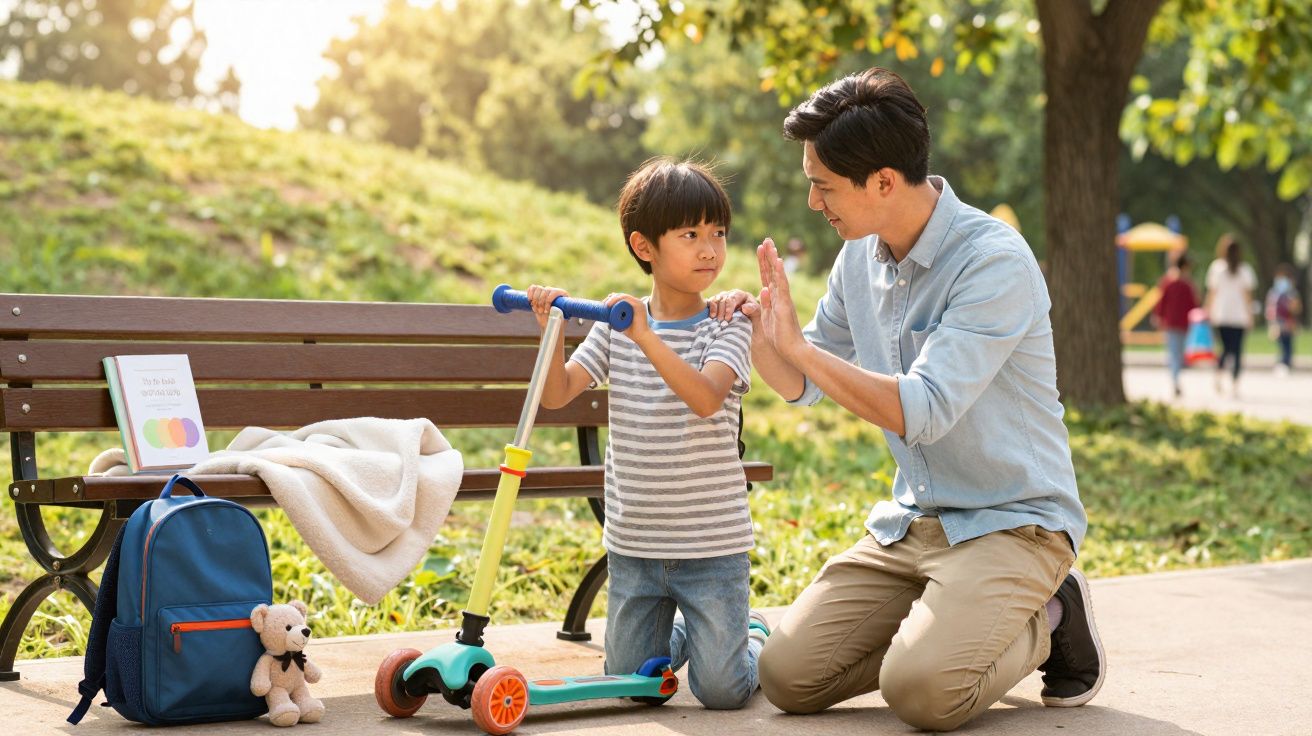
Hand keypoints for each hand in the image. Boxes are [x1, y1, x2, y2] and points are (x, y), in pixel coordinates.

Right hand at [526, 284, 568, 328]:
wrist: (550, 323)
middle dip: (541, 302)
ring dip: (535, 300)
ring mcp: (546, 291)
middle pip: (545, 290)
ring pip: (538, 288)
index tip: (546, 311)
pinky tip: (530, 301)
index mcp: (563, 295)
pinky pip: (533, 287)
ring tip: (536, 309)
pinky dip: (530, 293)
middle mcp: (554, 291)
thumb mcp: (560, 319)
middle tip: (540, 312)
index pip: (554, 292)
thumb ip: (559, 314)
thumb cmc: (557, 322)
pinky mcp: (538, 292)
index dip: (548, 301)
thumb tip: (553, 308)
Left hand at [605, 293, 649, 340]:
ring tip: (606, 304)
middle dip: (611, 298)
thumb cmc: (632, 332)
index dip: (612, 298)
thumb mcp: (622, 325)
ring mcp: (638, 303)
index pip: (621, 297)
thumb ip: (617, 323)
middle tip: (603, 303)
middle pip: (621, 295)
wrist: (641, 337)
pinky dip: (618, 300)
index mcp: (633, 305)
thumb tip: (608, 323)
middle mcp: (636, 302)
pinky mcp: (639, 306)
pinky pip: (627, 299)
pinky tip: (611, 304)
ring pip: (623, 296)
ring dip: (613, 298)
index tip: (603, 303)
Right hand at [707, 289, 760, 321]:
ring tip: (715, 319)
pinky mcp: (716, 303)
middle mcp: (730, 294)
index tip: (728, 318)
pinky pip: (711, 302)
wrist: (749, 326)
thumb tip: (744, 307)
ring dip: (715, 310)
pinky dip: (710, 309)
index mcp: (741, 295)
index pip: (732, 299)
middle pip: (723, 299)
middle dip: (721, 311)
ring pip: (716, 300)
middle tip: (721, 321)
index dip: (729, 308)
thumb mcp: (757, 314)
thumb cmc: (754, 319)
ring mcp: (723, 298)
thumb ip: (752, 309)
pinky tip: (711, 317)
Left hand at [757, 238, 807, 361]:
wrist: (791, 350)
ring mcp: (783, 299)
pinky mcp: (785, 305)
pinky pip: (782, 286)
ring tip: (770, 245)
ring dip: (773, 260)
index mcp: (773, 299)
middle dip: (768, 256)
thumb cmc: (779, 338)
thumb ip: (759, 308)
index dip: (763, 263)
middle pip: (772, 272)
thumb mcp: (764, 321)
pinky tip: (777, 262)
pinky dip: (780, 274)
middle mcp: (779, 296)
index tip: (760, 249)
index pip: (767, 277)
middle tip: (766, 239)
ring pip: (777, 275)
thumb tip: (758, 295)